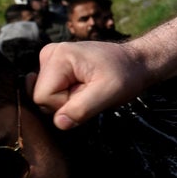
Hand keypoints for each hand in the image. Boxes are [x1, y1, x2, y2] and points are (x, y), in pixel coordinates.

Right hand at [35, 41, 149, 129]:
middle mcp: (49, 54)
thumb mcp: (109, 92)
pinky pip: (51, 93)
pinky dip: (67, 96)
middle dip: (66, 103)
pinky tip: (83, 87)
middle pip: (41, 98)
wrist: (135, 63)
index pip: (43, 97)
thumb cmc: (125, 75)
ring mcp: (51, 60)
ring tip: (89, 88)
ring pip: (45, 98)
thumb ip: (82, 108)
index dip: (65, 104)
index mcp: (58, 55)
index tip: (89, 93)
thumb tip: (59, 123)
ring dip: (68, 100)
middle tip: (91, 91)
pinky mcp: (55, 68)